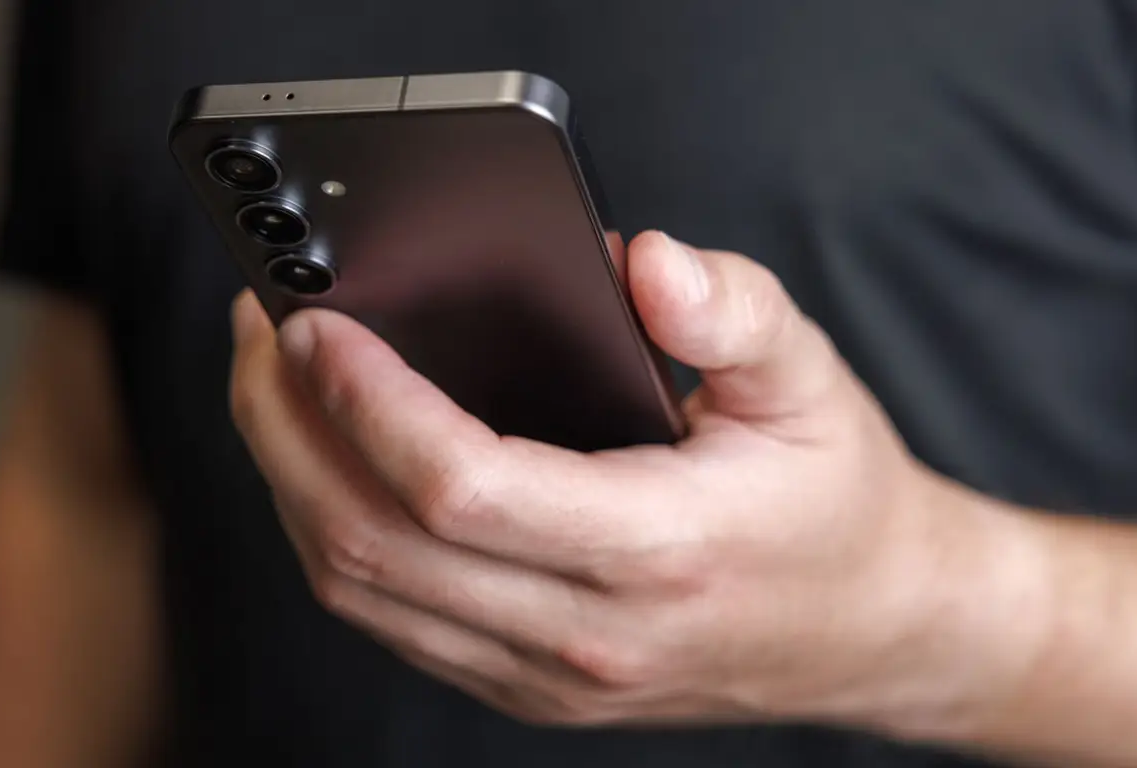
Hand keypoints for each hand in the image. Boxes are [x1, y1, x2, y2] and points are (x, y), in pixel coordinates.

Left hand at [228, 232, 1037, 735]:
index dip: (368, 401)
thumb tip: (641, 261)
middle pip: (373, 543)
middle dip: (286, 430)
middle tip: (260, 338)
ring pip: (362, 591)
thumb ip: (734, 310)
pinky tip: (328, 466)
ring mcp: (545, 678)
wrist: (876, 632)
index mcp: (653, 550)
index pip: (458, 487)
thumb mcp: (813, 382)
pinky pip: (390, 619)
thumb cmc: (837, 506)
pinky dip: (333, 537)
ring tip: (274, 390)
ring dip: (291, 484)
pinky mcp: (525, 689)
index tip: (318, 326)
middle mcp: (586, 634)